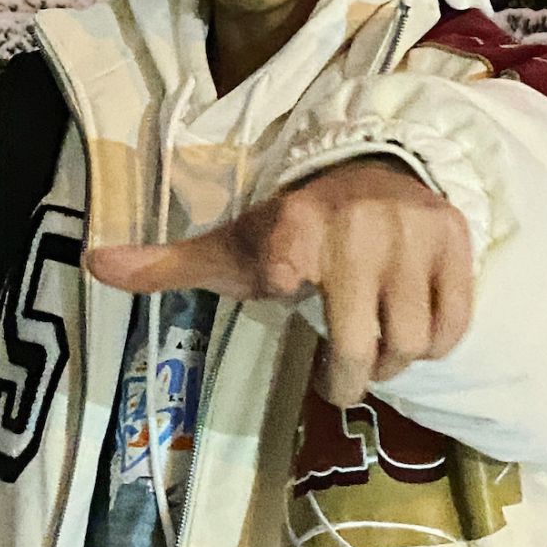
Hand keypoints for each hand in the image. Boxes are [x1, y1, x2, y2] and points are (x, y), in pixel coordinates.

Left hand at [84, 158, 472, 410]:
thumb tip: (92, 263)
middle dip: (347, 377)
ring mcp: (412, 234)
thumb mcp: (231, 247)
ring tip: (375, 346)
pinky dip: (436, 343)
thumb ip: (167, 265)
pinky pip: (452, 326)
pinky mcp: (455, 242)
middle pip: (358, 346)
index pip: (283, 266)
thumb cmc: (293, 228)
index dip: (285, 276)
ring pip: (410, 343)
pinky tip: (412, 329)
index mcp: (291, 224)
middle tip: (340, 378)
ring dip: (392, 362)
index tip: (286, 277)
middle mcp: (356, 225)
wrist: (373, 168)